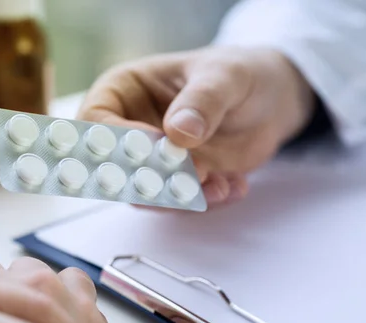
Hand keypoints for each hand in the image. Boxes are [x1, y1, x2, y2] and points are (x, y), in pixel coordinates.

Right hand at [79, 46, 314, 206]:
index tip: (161, 150)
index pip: (96, 121)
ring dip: (180, 197)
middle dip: (152, 179)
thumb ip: (202, 101)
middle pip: (114, 166)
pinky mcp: (172, 184)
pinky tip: (235, 186)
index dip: (120, 142)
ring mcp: (149, 161)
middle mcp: (127, 129)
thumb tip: (179, 132)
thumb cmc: (237, 75)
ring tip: (220, 185)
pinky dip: (206, 201)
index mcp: (121, 91)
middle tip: (192, 178)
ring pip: (145, 193)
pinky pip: (178, 203)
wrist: (269, 101)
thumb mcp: (225, 76)